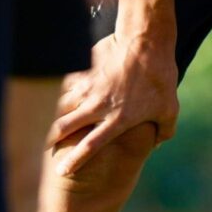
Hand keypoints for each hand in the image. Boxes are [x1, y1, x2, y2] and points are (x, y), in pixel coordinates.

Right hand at [48, 30, 179, 175]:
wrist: (146, 41)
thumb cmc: (160, 76)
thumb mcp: (169, 108)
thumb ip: (164, 130)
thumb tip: (157, 144)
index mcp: (118, 120)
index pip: (89, 147)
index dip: (73, 161)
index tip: (61, 171)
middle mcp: (98, 106)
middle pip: (64, 127)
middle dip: (49, 140)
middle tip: (42, 147)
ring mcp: (89, 87)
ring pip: (60, 105)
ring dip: (51, 115)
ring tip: (47, 123)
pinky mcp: (85, 71)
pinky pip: (65, 85)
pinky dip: (59, 93)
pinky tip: (55, 97)